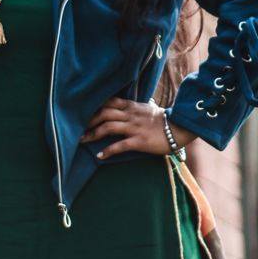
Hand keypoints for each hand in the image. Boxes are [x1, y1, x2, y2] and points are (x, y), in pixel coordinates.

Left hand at [80, 97, 196, 158]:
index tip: (83, 113)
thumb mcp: (147, 110)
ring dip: (93, 134)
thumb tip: (125, 108)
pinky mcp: (139, 141)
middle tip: (78, 129)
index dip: (94, 107)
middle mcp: (130, 115)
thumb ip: (134, 108)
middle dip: (89, 121)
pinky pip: (120, 145)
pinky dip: (108, 150)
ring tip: (83, 141)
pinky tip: (99, 156)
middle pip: (104, 113)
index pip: (109, 102)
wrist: (179, 128)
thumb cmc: (164, 121)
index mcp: (132, 107)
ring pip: (108, 127)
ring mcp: (134, 127)